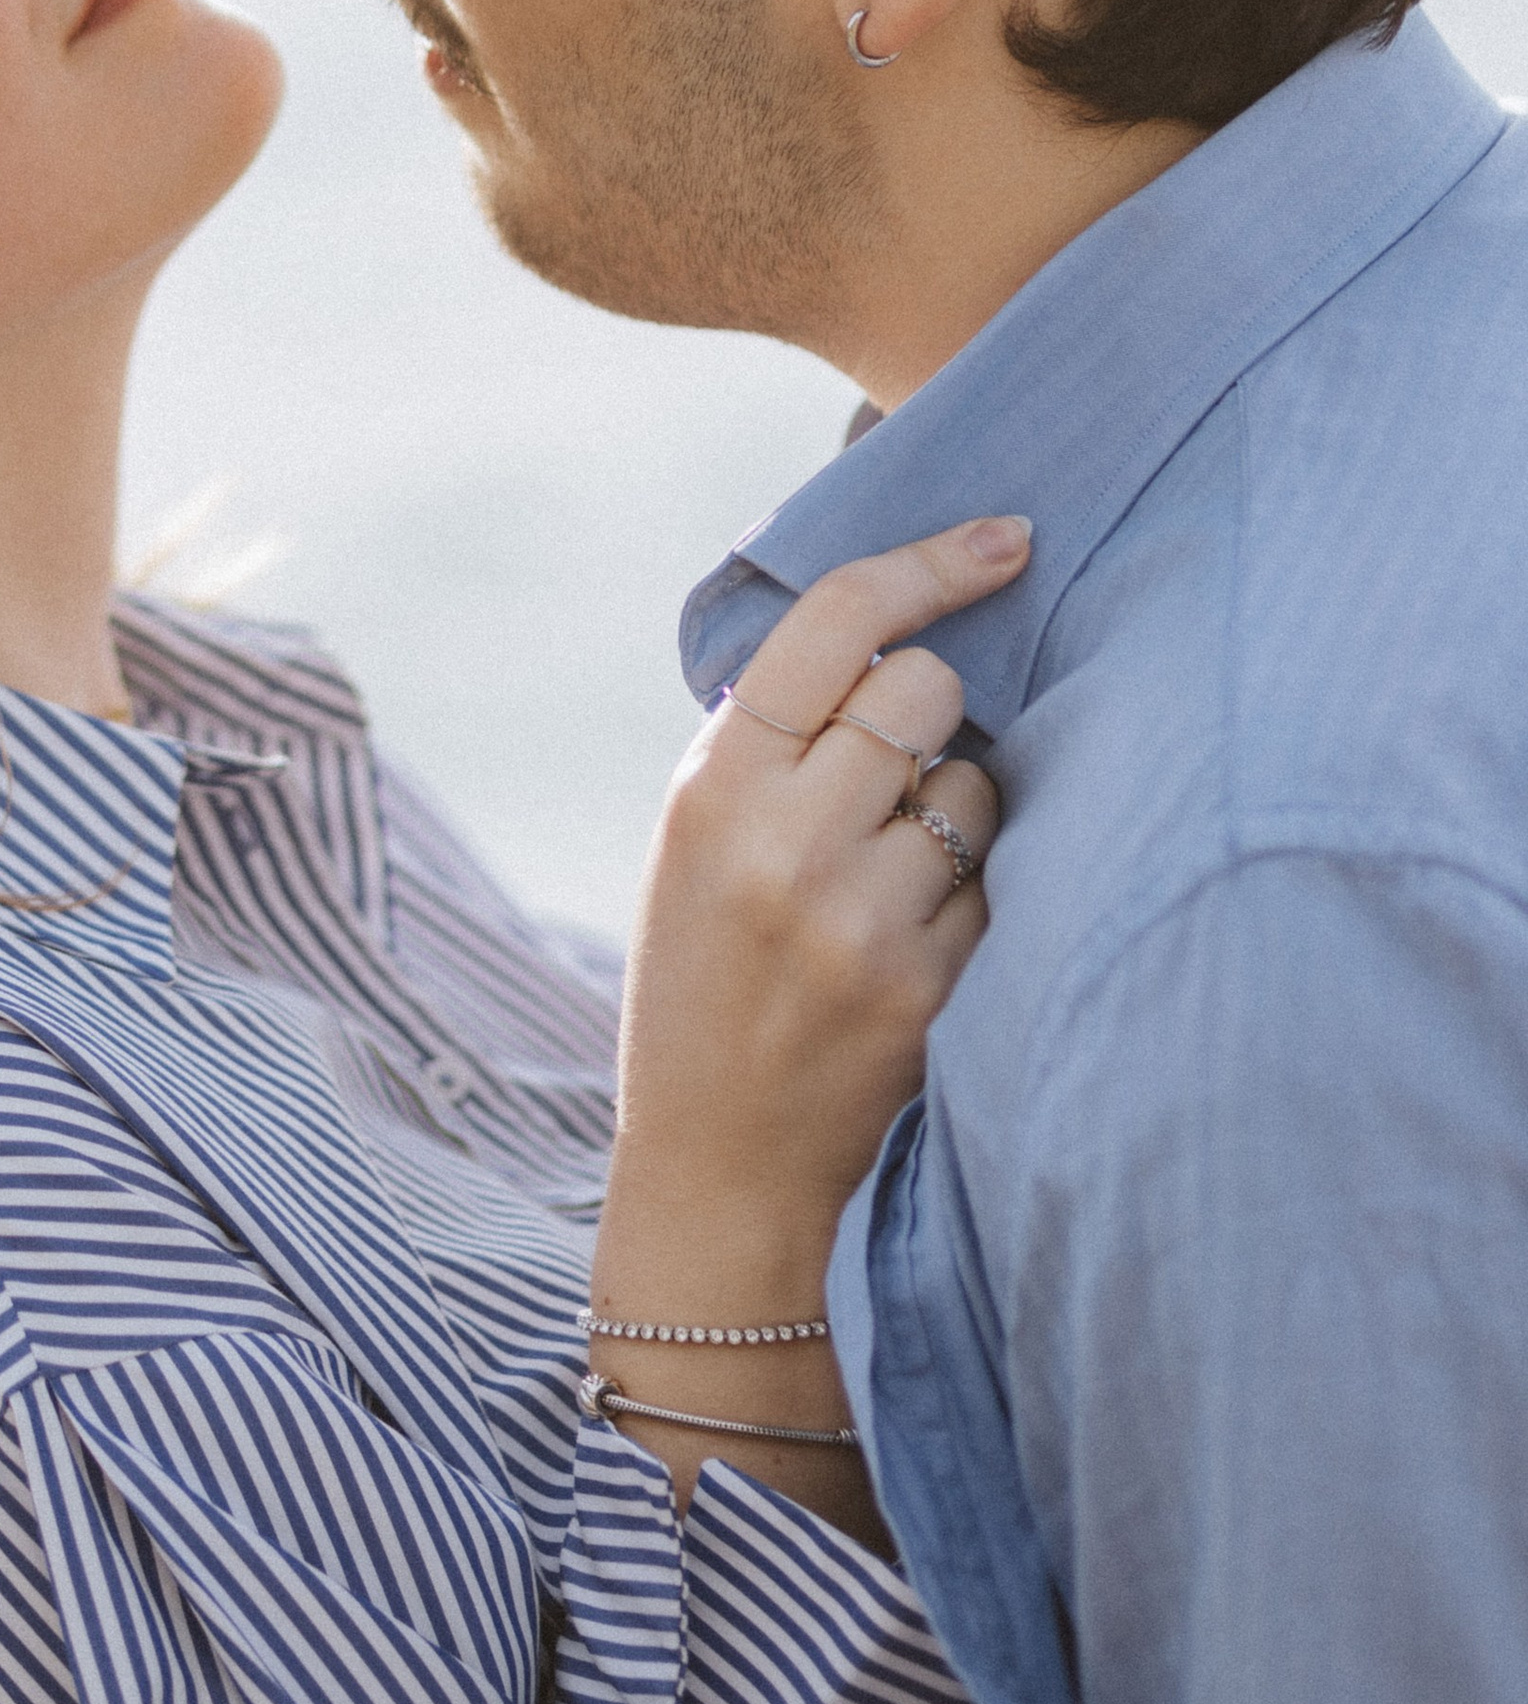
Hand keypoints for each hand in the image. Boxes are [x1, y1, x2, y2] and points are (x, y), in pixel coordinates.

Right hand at [587, 515, 1022, 1530]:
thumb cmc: (706, 973)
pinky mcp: (935, 987)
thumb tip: (905, 621)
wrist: (720, 1167)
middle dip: (931, 707)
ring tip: (891, 878)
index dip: (930, 562)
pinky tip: (920, 939)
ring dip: (957, 808)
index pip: (834, 623)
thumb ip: (774, 735)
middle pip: (925, 687)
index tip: (1008, 536)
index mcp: (710, 788)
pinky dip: (978, 889)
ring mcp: (865, 919)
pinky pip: (1004, 878)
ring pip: (977, 783)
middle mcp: (785, 842)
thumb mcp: (694, 838)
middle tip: (894, 770)